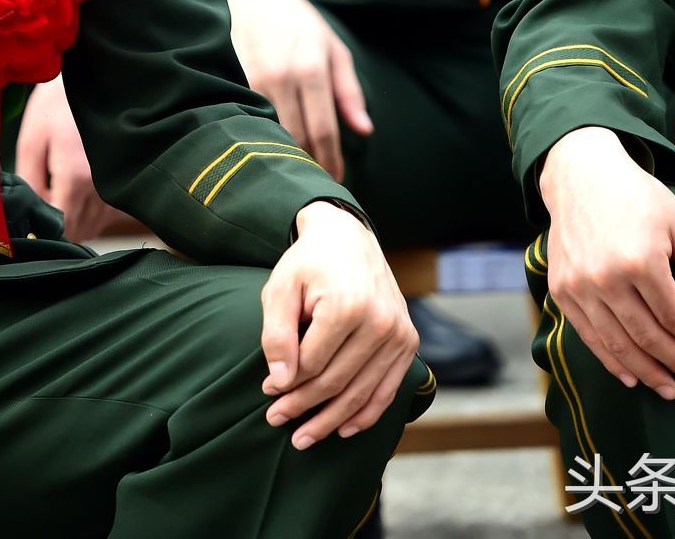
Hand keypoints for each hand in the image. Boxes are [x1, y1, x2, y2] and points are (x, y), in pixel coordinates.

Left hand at [13, 77, 124, 239]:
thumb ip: (28, 182)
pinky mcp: (122, 182)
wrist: (93, 81)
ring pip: (93, 226)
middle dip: (57, 228)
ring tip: (55, 199)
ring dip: (73, 222)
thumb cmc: (56, 106)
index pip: (61, 226)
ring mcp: (116, 185)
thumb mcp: (31, 140)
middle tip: (38, 211)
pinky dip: (89, 214)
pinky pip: (105, 215)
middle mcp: (101, 186)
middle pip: (78, 230)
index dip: (43, 230)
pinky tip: (73, 195)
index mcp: (75, 176)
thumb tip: (27, 214)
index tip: (29, 224)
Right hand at [219, 0, 372, 177]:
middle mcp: (280, 75)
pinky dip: (254, 138)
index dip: (331, 162)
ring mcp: (249, 77)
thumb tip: (365, 131)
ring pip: (266, 134)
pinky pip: (241, 119)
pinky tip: (260, 150)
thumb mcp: (332, 47)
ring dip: (279, 157)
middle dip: (307, 166)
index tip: (336, 180)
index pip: (323, 131)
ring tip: (290, 174)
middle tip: (314, 185)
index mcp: (311, 68)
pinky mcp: (226, 78)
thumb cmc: (296, 19)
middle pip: (295, 139)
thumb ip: (349, 91)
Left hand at [261, 199, 418, 449]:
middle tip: (276, 421)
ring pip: (361, 393)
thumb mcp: (281, 288)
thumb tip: (280, 381)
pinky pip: (388, 390)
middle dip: (303, 407)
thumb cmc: (308, 264)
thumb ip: (277, 334)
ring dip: (331, 419)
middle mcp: (380, 323)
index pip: (311, 363)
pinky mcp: (408, 342)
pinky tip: (342, 429)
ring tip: (304, 437)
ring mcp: (399, 334)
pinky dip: (365, 413)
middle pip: (336, 382)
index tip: (266, 391)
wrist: (349, 238)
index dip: (286, 384)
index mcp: (347, 307)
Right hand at [537, 126, 674, 400]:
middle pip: (646, 336)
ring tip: (665, 388)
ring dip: (644, 371)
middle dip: (673, 362)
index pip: (673, 316)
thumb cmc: (639, 199)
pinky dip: (609, 360)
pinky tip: (629, 377)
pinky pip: (588, 335)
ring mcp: (579, 285)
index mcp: (641, 260)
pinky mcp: (561, 289)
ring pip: (616, 343)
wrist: (581, 176)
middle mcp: (606, 277)